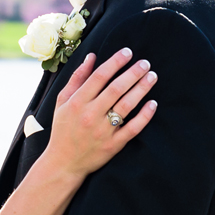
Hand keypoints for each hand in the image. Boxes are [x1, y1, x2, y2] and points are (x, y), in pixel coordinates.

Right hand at [39, 47, 157, 177]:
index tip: (128, 52)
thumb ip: (77, 79)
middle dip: (132, 73)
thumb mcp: (62, 102)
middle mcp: (90, 115)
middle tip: (145, 63)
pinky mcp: (114, 145)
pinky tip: (153, 103)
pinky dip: (144, 115)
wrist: (64, 163)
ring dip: (141, 89)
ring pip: (126, 105)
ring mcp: (103, 130)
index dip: (115, 62)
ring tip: (152, 76)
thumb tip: (91, 57)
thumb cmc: (63, 129)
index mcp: (77, 102)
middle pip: (116, 88)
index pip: (99, 76)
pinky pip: (133, 128)